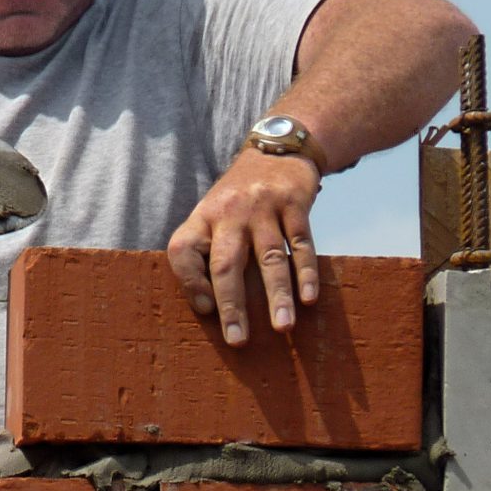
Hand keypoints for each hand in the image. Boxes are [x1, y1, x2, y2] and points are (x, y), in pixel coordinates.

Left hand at [167, 147, 322, 345]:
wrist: (276, 151)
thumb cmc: (239, 199)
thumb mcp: (213, 214)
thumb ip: (207, 251)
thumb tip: (207, 308)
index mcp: (202, 217)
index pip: (182, 251)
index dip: (189, 282)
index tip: (205, 311)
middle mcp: (229, 212)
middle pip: (226, 263)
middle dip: (231, 305)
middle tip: (237, 340)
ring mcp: (263, 207)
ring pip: (269, 258)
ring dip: (276, 296)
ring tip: (282, 327)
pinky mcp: (294, 204)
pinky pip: (301, 244)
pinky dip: (306, 273)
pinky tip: (308, 298)